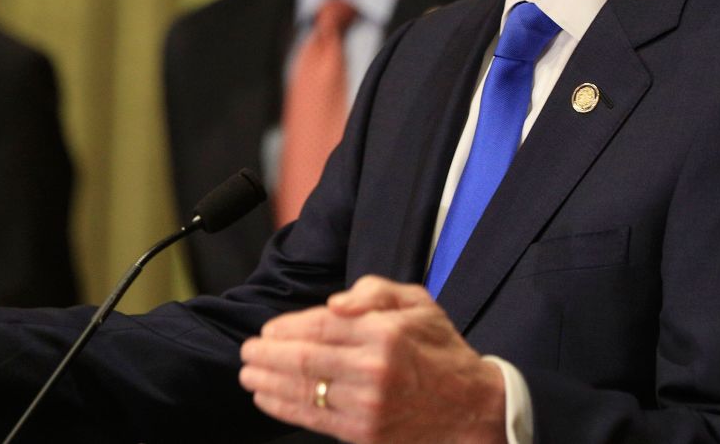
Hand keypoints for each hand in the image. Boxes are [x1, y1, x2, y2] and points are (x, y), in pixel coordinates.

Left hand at [238, 276, 505, 442]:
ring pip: (303, 390)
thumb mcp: (419, 303)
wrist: (473, 409)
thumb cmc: (440, 350)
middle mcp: (372, 367)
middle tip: (247, 352)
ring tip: (248, 375)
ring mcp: (367, 404)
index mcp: (384, 331)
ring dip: (267, 382)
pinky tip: (266, 398)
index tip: (267, 330)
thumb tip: (334, 303)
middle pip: (304, 359)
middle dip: (266, 355)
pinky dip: (283, 407)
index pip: (319, 325)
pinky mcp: (364, 432)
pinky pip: (314, 418)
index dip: (286, 328)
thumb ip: (375, 291)